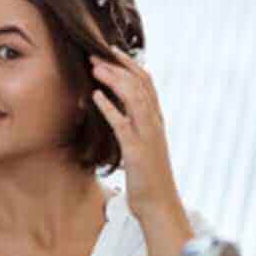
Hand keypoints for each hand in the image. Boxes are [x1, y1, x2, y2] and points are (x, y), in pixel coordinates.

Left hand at [90, 48, 184, 222]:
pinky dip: (109, 107)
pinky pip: (122, 124)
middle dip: (119, 65)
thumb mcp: (143, 146)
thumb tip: (120, 110)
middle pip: (141, 84)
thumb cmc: (148, 177)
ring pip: (134, 98)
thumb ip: (135, 126)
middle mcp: (155, 123)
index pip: (147, 82)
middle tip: (97, 53)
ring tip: (95, 68)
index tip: (113, 50)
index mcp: (156, 120)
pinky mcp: (137, 151)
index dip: (130, 64)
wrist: (159, 204)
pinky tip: (96, 96)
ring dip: (114, 80)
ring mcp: (147, 136)